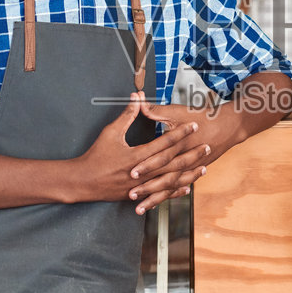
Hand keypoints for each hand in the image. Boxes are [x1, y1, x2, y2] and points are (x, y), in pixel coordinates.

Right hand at [75, 93, 207, 213]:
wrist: (83, 182)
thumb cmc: (96, 156)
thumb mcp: (111, 132)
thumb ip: (127, 115)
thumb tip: (137, 97)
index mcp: (138, 156)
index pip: (165, 143)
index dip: (180, 133)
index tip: (194, 125)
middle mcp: (143, 173)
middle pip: (173, 163)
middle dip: (192, 155)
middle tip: (208, 146)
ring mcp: (142, 187)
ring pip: (171, 181)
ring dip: (188, 174)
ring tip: (204, 168)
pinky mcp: (139, 195)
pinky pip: (162, 194)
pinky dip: (175, 191)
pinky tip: (187, 188)